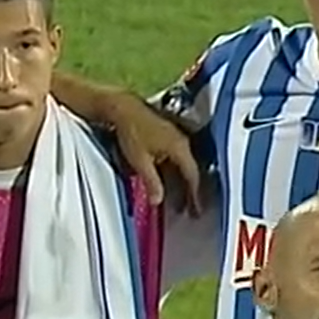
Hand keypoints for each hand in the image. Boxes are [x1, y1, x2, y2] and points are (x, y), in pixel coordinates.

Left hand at [104, 94, 202, 212]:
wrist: (122, 107)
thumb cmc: (132, 131)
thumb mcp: (140, 161)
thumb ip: (152, 182)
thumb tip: (158, 200)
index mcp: (179, 147)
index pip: (192, 175)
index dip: (194, 194)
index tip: (195, 210)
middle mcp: (182, 142)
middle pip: (190, 172)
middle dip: (190, 192)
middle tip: (191, 211)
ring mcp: (175, 138)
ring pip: (183, 166)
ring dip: (182, 183)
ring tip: (180, 201)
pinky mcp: (167, 136)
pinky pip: (176, 159)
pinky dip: (175, 173)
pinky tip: (168, 182)